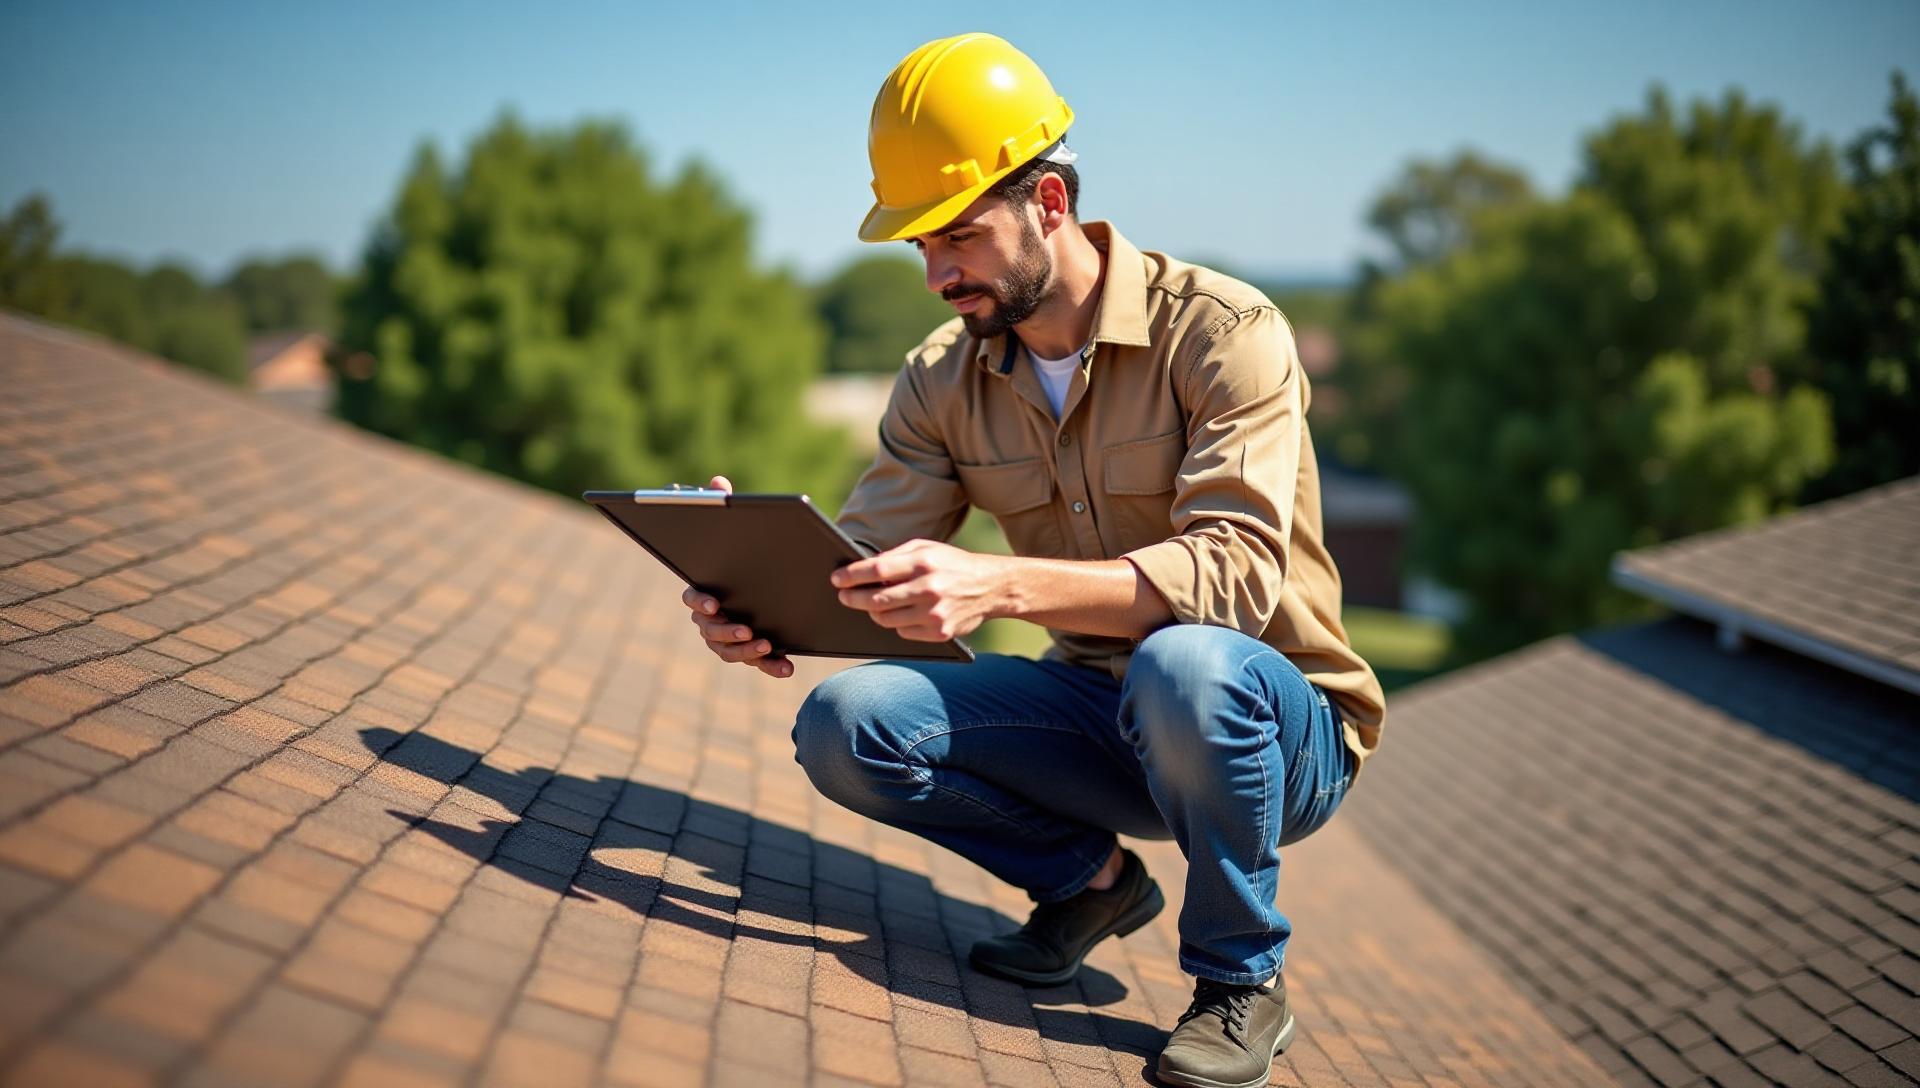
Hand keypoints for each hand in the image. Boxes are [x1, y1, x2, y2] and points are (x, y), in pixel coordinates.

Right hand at [683, 475, 793, 678]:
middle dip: (726, 631)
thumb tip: (718, 482)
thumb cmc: (744, 555)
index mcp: (704, 591)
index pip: (692, 598)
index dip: (700, 602)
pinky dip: (771, 666)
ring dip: (747, 652)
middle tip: (745, 630)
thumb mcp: (738, 530)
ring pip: (730, 651)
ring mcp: (730, 637)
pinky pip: (758, 663)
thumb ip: (722, 507)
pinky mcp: (752, 651)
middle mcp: (711, 619)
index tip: (714, 602)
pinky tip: (787, 667)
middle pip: (710, 631)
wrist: (773, 581)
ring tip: (767, 645)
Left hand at [831, 538, 1006, 641]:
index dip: (852, 575)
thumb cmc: (953, 564)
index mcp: (924, 563)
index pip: (877, 570)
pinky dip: (897, 624)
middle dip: (854, 598)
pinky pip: (903, 633)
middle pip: (877, 599)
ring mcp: (935, 613)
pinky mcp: (940, 632)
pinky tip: (899, 614)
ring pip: (887, 619)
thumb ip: (897, 556)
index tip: (836, 579)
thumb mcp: (927, 549)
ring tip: (870, 605)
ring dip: (874, 613)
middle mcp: (929, 588)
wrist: (992, 587)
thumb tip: (865, 566)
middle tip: (843, 596)